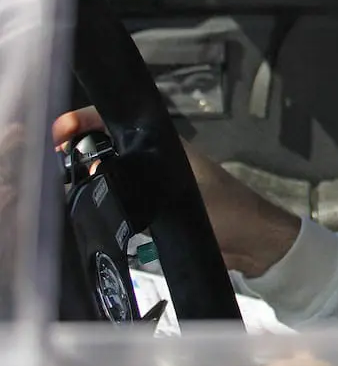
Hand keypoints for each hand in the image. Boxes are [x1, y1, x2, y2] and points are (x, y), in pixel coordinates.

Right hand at [51, 107, 299, 278]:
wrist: (255, 244)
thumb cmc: (229, 214)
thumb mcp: (185, 196)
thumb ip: (147, 189)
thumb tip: (101, 174)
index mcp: (169, 147)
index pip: (122, 123)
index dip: (89, 121)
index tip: (61, 131)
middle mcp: (161, 160)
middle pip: (112, 146)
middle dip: (82, 149)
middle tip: (54, 159)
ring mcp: (159, 184)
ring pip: (115, 173)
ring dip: (92, 177)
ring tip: (64, 183)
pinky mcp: (159, 209)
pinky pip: (125, 200)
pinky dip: (107, 201)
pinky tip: (88, 209)